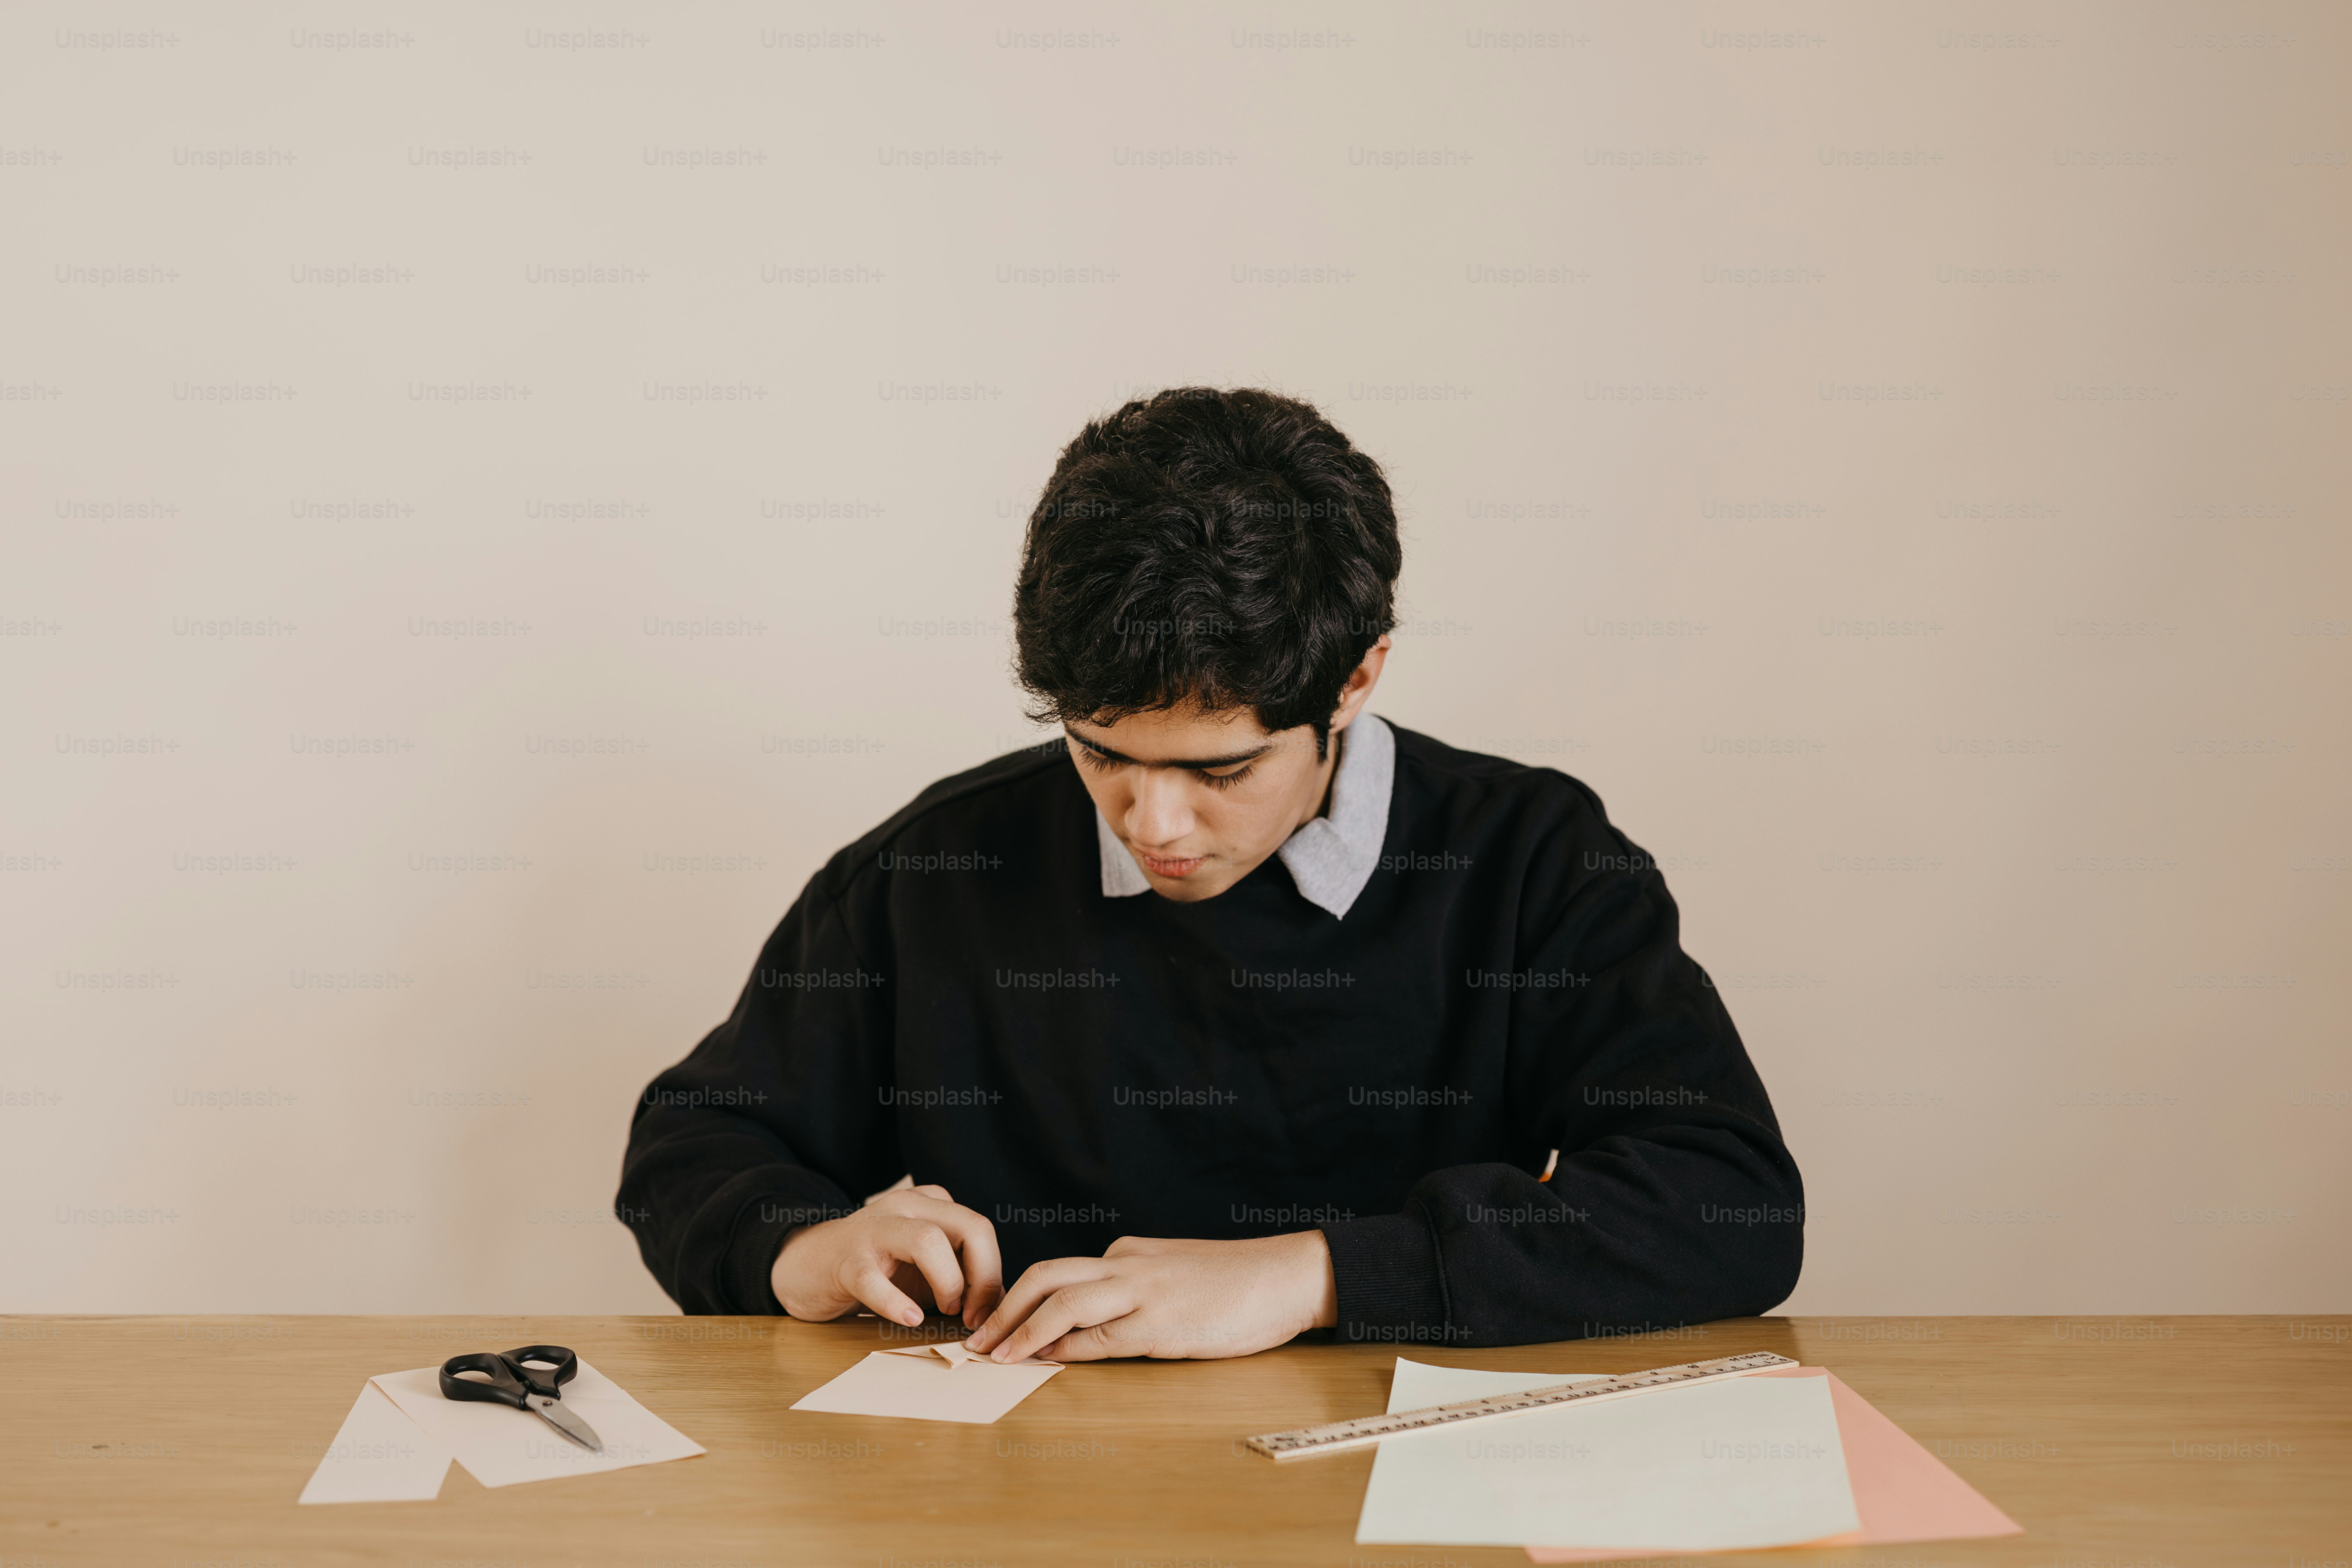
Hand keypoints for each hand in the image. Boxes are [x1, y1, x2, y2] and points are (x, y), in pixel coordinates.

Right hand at [770, 1184, 1003, 1329]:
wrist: (808, 1265)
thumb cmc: (877, 1268)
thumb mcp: (924, 1268)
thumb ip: (962, 1277)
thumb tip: (1001, 1303)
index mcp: (931, 1204)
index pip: (980, 1229)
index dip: (993, 1273)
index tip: (985, 1312)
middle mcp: (906, 1206)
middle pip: (969, 1227)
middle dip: (983, 1277)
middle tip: (972, 1315)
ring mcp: (874, 1229)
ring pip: (928, 1241)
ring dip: (949, 1283)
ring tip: (943, 1311)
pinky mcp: (846, 1260)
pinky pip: (874, 1279)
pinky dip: (896, 1302)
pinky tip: (911, 1317)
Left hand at [966, 1231, 1337, 1362]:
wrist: (1287, 1275)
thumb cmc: (1237, 1282)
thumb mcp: (1175, 1276)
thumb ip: (1135, 1288)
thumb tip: (1094, 1322)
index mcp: (1128, 1253)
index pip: (1061, 1273)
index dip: (1020, 1299)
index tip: (994, 1323)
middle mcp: (1127, 1264)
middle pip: (1046, 1275)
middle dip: (1003, 1307)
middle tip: (974, 1337)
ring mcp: (1143, 1291)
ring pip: (1063, 1300)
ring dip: (1021, 1330)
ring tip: (993, 1355)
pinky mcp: (1161, 1323)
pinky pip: (1100, 1336)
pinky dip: (1065, 1349)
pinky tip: (1043, 1362)